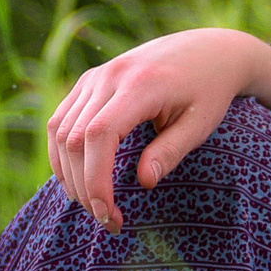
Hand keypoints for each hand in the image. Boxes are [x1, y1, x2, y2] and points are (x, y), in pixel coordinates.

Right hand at [46, 27, 270, 231]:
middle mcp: (110, 76)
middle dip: (84, 187)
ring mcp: (96, 76)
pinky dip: (62, 154)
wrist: (208, 51)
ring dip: (69, 175)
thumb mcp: (200, 124)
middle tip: (108, 220)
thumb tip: (142, 183)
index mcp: (140, 85)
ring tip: (94, 206)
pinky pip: (60, 120)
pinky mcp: (89, 81)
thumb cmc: (209, 91)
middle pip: (75, 138)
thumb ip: (170, 151)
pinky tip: (77, 180)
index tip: (110, 214)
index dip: (96, 180)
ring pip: (61, 131)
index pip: (100, 135)